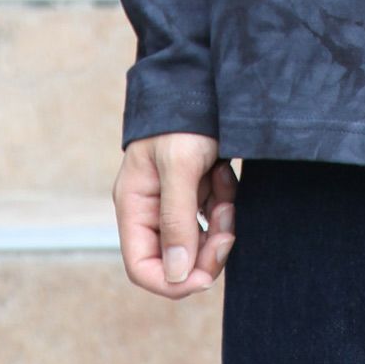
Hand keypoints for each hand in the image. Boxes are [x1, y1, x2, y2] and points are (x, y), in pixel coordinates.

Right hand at [113, 133, 236, 296]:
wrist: (203, 81)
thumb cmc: (184, 120)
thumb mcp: (180, 166)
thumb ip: (176, 219)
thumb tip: (175, 274)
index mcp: (135, 207)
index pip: (143, 268)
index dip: (173, 282)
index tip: (207, 275)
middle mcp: (152, 209)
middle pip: (177, 259)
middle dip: (207, 249)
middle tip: (229, 227)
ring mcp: (175, 200)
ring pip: (200, 239)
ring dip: (220, 223)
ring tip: (225, 189)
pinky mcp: (197, 189)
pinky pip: (213, 215)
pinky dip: (224, 202)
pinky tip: (225, 176)